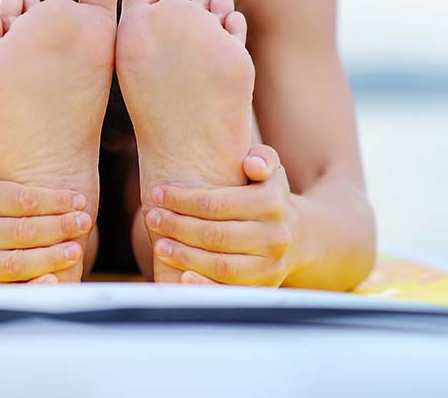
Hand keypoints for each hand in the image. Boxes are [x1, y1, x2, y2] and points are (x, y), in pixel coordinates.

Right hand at [0, 142, 91, 285]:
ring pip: (15, 263)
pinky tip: (55, 280)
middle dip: (58, 227)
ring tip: (76, 249)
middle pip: (20, 232)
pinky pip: (6, 291)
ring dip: (50, 258)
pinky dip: (31, 288)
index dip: (52, 201)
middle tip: (85, 222)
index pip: (18, 199)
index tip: (79, 200)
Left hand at [146, 144, 296, 285]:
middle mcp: (276, 235)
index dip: (182, 200)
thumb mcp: (269, 170)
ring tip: (160, 244)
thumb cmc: (265, 195)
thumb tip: (252, 165)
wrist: (295, 235)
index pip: (216, 203)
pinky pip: (230, 291)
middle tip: (153, 218)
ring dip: (184, 256)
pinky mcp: (263, 287)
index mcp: (273, 202)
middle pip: (214, 235)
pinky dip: (204, 286)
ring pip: (220, 265)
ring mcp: (270, 265)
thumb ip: (262, 157)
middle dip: (177, 227)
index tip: (158, 193)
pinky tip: (181, 275)